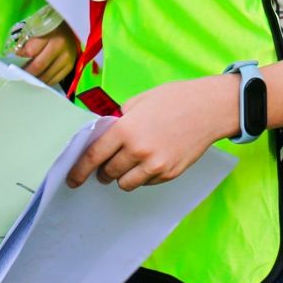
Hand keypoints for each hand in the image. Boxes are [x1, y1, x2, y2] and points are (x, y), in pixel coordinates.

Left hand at [17, 21, 79, 86]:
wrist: (68, 28)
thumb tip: (17, 58)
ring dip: (35, 79)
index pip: (31, 51)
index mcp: (50, 34)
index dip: (20, 56)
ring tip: (28, 76)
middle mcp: (60, 46)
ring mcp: (66, 58)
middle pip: (38, 66)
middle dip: (26, 71)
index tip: (15, 57)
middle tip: (19, 72)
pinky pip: (55, 80)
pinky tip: (39, 78)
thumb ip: (28, 42)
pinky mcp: (69, 66)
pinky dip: (45, 81)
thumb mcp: (38, 29)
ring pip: (46, 76)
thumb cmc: (49, 28)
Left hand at [66, 76, 236, 191]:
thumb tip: (105, 132)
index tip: (73, 178)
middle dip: (103, 171)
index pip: (94, 156)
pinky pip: (146, 182)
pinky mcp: (169, 173)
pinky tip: (150, 160)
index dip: (80, 169)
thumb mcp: (140, 100)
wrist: (209, 108)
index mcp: (126, 129)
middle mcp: (138, 150)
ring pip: (125, 184)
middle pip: (108, 173)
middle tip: (105, 165)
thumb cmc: (175, 99)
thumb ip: (120, 119)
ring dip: (122, 176)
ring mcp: (155, 165)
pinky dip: (142, 175)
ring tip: (128, 164)